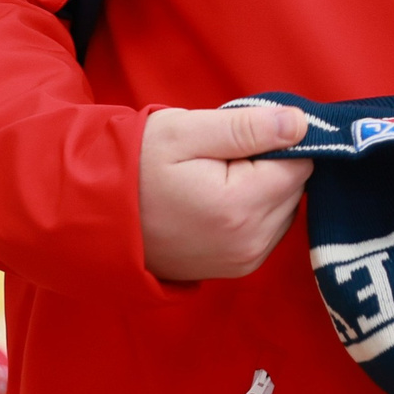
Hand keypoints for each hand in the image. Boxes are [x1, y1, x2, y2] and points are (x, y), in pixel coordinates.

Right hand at [138, 103, 311, 280]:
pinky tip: (217, 200)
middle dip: (270, 165)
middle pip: (295, 186)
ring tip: (214, 179)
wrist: (93, 216)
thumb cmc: (135, 166)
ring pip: (286, 207)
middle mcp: (249, 242)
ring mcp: (244, 260)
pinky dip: (255, 210)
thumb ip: (247, 127)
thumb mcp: (185, 131)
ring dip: (263, 188)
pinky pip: (270, 228)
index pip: (301, 161)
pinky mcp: (237, 268)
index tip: (238, 138)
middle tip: (220, 158)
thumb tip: (301, 124)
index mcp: (240, 206)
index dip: (275, 141)